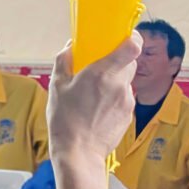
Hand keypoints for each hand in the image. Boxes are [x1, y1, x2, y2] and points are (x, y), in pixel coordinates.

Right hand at [47, 34, 139, 163]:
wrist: (78, 153)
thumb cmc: (65, 121)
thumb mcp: (56, 87)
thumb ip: (63, 61)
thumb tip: (69, 47)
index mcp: (102, 73)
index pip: (132, 45)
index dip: (132, 37)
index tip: (124, 35)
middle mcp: (119, 84)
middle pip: (129, 62)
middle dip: (118, 62)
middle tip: (100, 67)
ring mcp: (127, 100)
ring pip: (125, 82)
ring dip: (114, 83)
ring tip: (94, 96)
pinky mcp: (129, 115)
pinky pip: (124, 99)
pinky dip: (114, 100)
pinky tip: (98, 110)